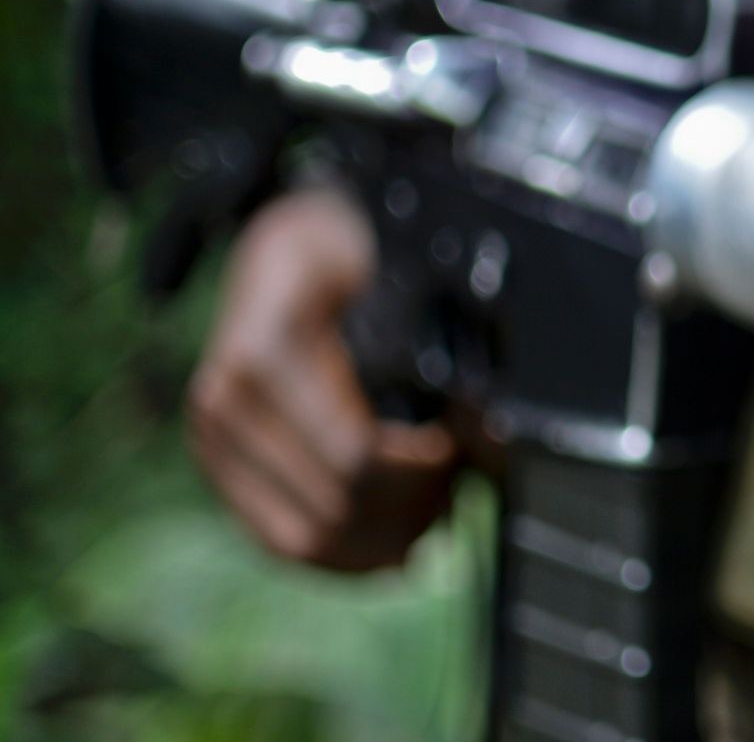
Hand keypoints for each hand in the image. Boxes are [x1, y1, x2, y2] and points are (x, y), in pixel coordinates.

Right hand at [188, 188, 457, 570]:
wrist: (282, 250)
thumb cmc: (349, 258)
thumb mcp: (395, 280)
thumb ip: (443, 349)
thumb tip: (492, 432)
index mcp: (268, 355)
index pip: (355, 458)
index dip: (422, 472)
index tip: (461, 452)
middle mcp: (226, 403)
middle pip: (333, 508)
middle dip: (407, 511)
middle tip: (456, 489)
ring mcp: (211, 438)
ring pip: (303, 540)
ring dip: (379, 542)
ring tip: (431, 516)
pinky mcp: (217, 463)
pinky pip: (276, 539)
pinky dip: (343, 555)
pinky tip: (391, 546)